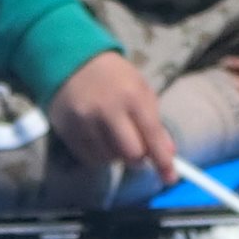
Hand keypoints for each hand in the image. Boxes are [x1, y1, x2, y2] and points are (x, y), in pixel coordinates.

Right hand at [47, 51, 178, 186]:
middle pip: (131, 154)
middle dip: (139, 158)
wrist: (71, 61)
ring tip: (114, 137)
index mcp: (132, 96)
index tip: (170, 177)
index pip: (152, 135)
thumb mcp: (140, 90)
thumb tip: (167, 154)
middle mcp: (108, 110)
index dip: (163, 160)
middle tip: (138, 151)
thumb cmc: (114, 77)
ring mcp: (85, 121)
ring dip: (117, 155)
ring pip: (110, 158)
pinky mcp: (68, 131)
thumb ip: (154, 122)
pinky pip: (90, 158)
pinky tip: (99, 138)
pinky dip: (100, 155)